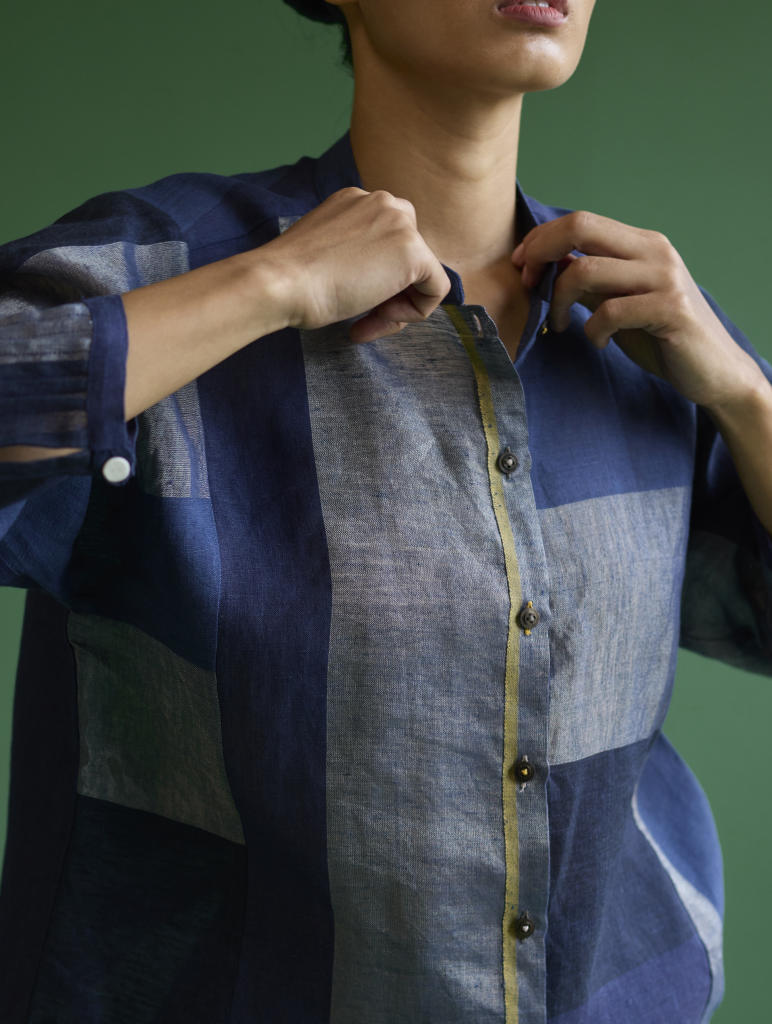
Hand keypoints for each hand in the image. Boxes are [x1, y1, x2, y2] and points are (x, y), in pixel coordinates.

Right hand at [261, 187, 450, 343]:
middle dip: (392, 291)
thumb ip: (353, 258)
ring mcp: (400, 223)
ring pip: (422, 273)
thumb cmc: (290, 280)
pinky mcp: (413, 251)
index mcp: (356, 202)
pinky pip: (436, 289)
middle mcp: (381, 202)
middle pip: (409, 254)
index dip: (374, 280)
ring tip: (367, 323)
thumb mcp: (325, 257)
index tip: (351, 303)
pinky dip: (415, 312)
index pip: (385, 241)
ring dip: (398, 305)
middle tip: (364, 316)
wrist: (280, 282)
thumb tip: (375, 282)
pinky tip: (380, 318)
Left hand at [511, 210, 765, 410]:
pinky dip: (593, 330)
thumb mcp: (618, 302)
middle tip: (527, 285)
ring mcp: (664, 278)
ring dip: (557, 302)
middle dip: (541, 253)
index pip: (580, 221)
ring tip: (558, 325)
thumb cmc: (661, 337)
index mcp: (640, 244)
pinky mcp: (671, 309)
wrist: (714, 371)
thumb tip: (548, 265)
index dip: (542, 240)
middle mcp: (654, 251)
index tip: (522, 267)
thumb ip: (590, 282)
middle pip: (580, 227)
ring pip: (586, 270)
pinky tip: (599, 342)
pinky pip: (610, 311)